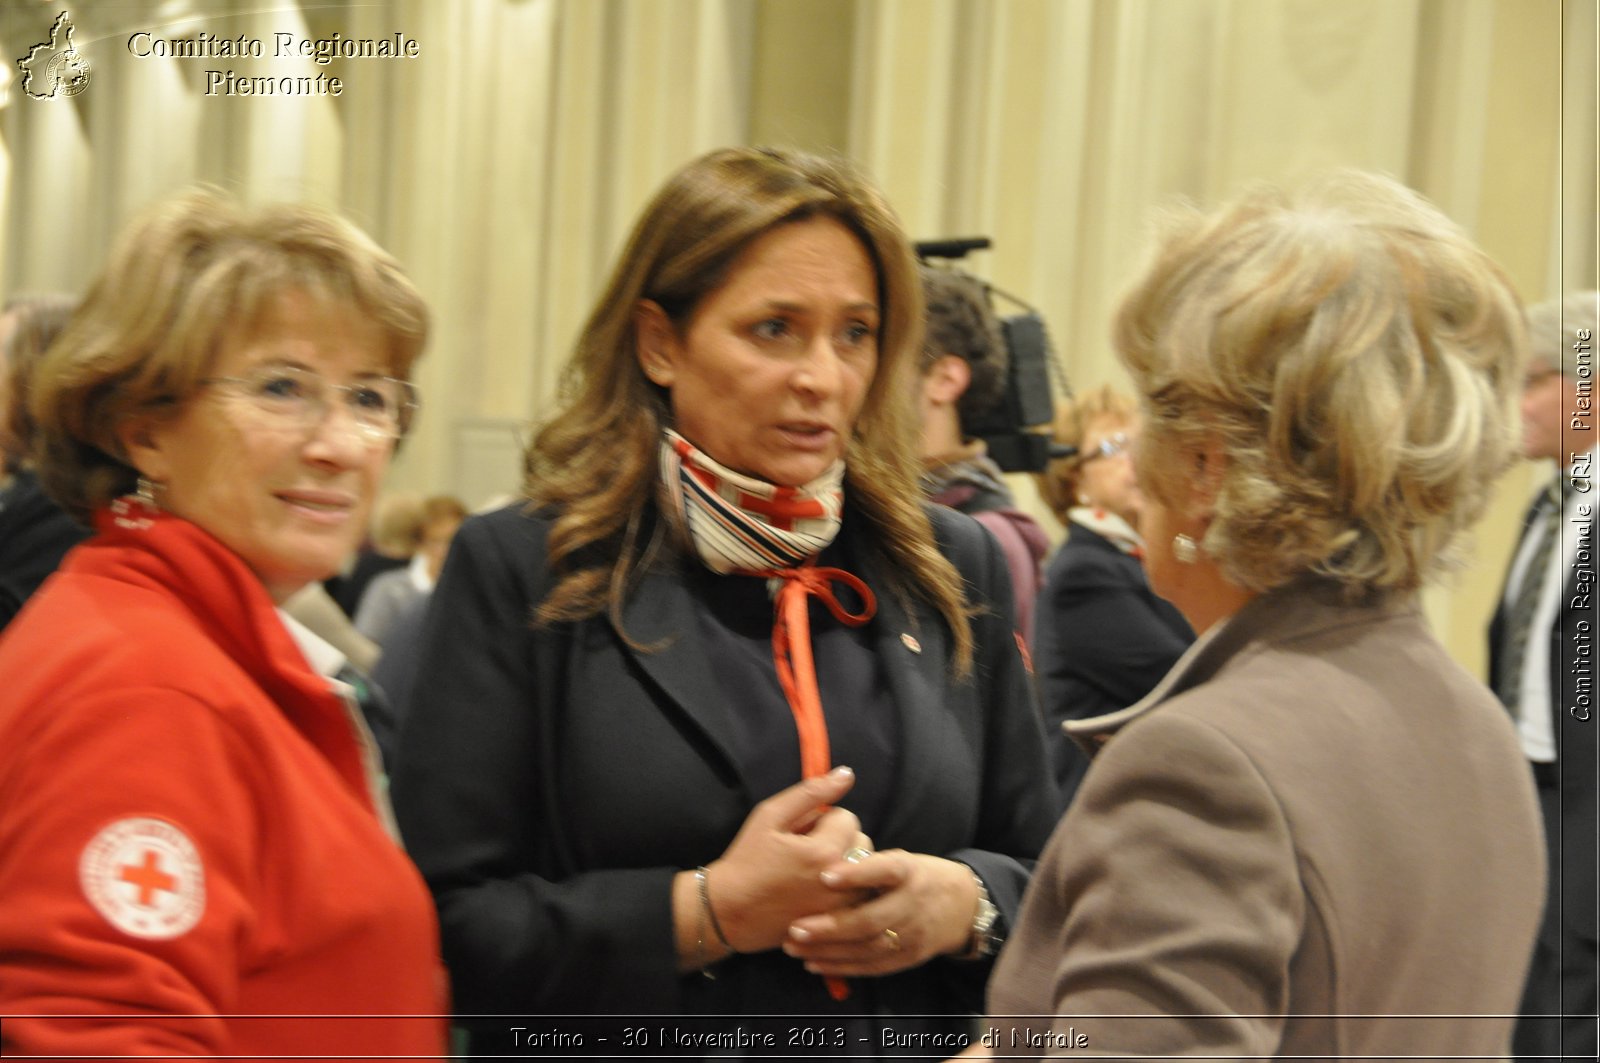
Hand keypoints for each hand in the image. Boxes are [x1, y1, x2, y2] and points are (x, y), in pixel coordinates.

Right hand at [705, 766, 871, 952]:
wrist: (729, 912)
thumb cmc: (747, 861)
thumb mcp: (770, 816)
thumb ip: (811, 792)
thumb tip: (847, 773)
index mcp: (824, 851)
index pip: (848, 818)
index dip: (824, 820)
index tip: (801, 834)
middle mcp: (839, 881)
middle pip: (862, 843)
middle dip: (839, 840)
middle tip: (807, 851)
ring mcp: (840, 907)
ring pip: (864, 871)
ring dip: (845, 864)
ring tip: (813, 872)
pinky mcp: (837, 925)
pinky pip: (858, 896)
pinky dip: (845, 890)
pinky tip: (819, 891)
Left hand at [781, 851, 978, 976]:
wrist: (961, 906)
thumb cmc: (915, 876)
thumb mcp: (899, 860)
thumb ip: (866, 865)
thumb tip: (819, 862)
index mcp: (909, 871)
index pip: (885, 870)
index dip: (857, 874)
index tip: (825, 875)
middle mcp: (912, 903)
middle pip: (871, 919)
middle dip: (830, 926)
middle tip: (795, 928)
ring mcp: (912, 934)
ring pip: (867, 947)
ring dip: (827, 950)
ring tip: (794, 946)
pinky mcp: (908, 957)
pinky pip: (872, 966)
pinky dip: (841, 967)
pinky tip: (814, 962)